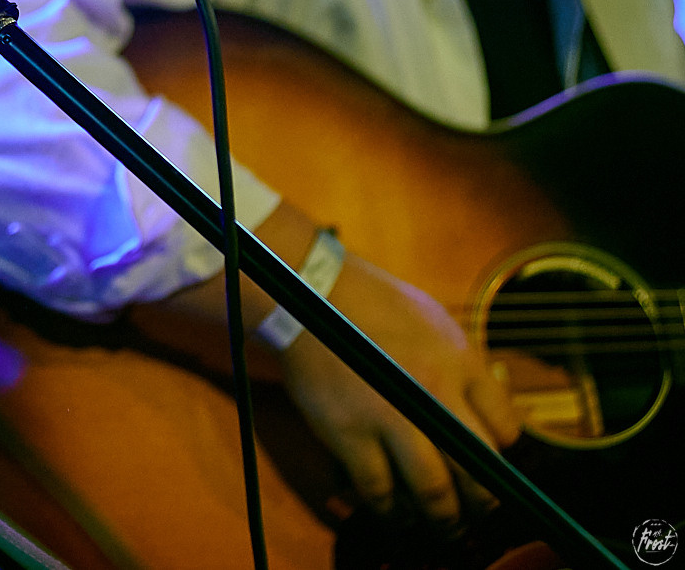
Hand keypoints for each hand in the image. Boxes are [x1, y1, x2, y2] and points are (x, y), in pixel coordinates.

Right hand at [281, 254, 520, 525]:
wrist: (310, 291)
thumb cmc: (371, 302)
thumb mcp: (435, 321)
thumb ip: (463, 365)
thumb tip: (482, 408)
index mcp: (460, 362)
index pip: (507, 431)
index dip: (501, 455)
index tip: (487, 463)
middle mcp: (434, 392)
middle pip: (478, 470)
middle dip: (483, 502)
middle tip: (477, 512)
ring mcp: (390, 415)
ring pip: (434, 491)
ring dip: (443, 518)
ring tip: (443, 525)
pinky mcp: (349, 432)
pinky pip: (379, 490)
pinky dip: (389, 509)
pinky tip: (393, 510)